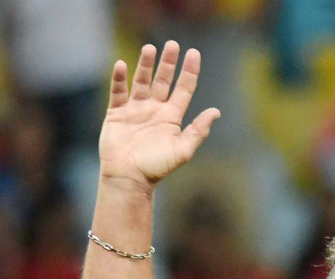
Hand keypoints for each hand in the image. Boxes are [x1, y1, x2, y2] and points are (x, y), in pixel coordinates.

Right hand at [99, 41, 219, 191]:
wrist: (129, 178)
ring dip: (145, 65)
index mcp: (172, 117)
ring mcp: (135, 109)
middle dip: (168, 63)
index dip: (189, 71)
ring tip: (149, 48)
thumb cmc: (156, 168)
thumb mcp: (182, 150)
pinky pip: (118, 91)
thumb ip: (198, 131)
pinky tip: (122, 65)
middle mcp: (155, 109)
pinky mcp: (117, 113)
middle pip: (163, 80)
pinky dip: (119, 78)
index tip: (193, 53)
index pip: (183, 88)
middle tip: (172, 44)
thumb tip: (216, 112)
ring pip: (142, 81)